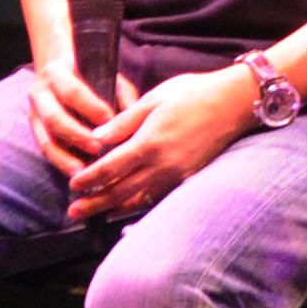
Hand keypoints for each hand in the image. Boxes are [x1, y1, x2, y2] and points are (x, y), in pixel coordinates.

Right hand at [27, 59, 120, 173]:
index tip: (109, 120)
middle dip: (76, 135)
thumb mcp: (108, 78)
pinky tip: (77, 173)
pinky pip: (46, 151)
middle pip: (54, 118)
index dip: (91, 107)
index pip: (72, 92)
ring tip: (85, 170)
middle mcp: (40, 93)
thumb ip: (122, 94)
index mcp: (57, 73)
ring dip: (65, 157)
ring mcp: (34, 114)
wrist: (62, 74)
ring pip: (46, 139)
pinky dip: (61, 163)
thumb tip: (134, 116)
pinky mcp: (35, 132)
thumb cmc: (92, 78)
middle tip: (98, 148)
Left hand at [65, 63, 263, 222]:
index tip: (73, 184)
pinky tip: (127, 205)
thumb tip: (97, 137)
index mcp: (149, 143)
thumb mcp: (154, 99)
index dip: (89, 178)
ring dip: (114, 207)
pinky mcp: (188, 178)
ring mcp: (176, 175)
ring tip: (95, 214)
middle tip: (74, 211)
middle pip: (120, 191)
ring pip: (138, 198)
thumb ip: (124, 121)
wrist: (232, 103)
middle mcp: (162, 165)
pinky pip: (157, 196)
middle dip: (95, 202)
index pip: (110, 168)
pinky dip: (138, 203)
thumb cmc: (192, 94)